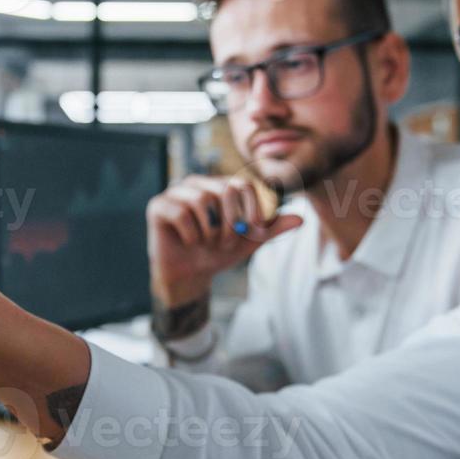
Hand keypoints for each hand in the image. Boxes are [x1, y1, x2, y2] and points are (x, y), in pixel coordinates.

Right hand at [146, 175, 301, 306]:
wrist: (190, 275)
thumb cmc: (218, 252)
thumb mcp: (249, 241)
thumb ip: (271, 228)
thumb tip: (301, 218)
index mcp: (220, 185)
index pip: (244, 186)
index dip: (251, 212)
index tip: (249, 233)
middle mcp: (198, 183)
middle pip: (224, 190)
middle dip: (231, 224)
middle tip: (225, 243)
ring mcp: (176, 191)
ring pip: (202, 201)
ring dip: (210, 231)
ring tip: (206, 242)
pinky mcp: (158, 205)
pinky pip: (182, 214)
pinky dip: (191, 235)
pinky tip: (188, 241)